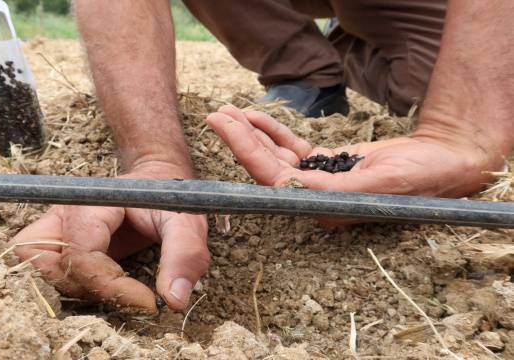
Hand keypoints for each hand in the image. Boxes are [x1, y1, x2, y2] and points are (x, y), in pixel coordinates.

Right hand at [9, 162, 208, 313]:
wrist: (156, 181)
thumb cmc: (169, 197)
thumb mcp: (186, 221)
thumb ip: (184, 255)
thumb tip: (174, 300)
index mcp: (90, 204)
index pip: (81, 257)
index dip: (112, 287)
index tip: (150, 301)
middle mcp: (63, 214)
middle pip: (49, 266)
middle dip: (91, 289)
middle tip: (131, 293)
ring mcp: (56, 228)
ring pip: (39, 270)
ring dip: (76, 289)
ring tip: (117, 288)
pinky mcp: (58, 242)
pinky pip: (46, 271)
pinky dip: (71, 285)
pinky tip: (105, 285)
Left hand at [206, 105, 505, 219]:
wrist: (442, 163)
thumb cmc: (417, 180)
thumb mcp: (377, 184)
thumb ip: (334, 188)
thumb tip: (288, 184)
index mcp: (321, 207)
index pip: (273, 180)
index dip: (246, 152)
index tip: (225, 126)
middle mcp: (313, 196)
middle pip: (265, 166)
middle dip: (240, 139)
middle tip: (216, 114)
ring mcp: (317, 179)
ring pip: (274, 156)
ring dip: (251, 133)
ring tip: (227, 111)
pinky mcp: (324, 165)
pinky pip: (291, 148)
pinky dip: (273, 132)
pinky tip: (256, 117)